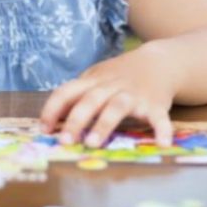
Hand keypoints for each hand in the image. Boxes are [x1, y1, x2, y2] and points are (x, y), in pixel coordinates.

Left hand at [39, 44, 177, 147]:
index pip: (67, 91)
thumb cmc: (119, 76)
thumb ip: (76, 97)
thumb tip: (49, 121)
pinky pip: (158, 117)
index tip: (43, 129)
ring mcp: (133, 95)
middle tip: (65, 141)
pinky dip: (162, 129)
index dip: (53, 109)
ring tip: (93, 144)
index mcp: (92, 82)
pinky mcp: (155, 105)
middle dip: (76, 120)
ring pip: (116, 107)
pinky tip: (162, 144)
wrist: (158, 62)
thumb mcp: (95, 79)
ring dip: (104, 124)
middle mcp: (111, 86)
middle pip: (90, 100)